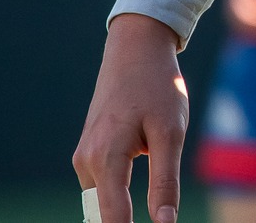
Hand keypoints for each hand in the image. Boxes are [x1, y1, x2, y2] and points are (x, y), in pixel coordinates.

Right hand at [72, 12, 189, 222]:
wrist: (136, 50)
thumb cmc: (157, 87)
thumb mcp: (172, 132)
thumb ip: (166, 180)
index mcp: (105, 158)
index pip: (113, 218)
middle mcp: (85, 162)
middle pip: (102, 215)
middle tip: (159, 220)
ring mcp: (83, 157)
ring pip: (101, 203)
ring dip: (119, 214)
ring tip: (153, 215)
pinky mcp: (88, 153)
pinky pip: (101, 187)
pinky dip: (116, 199)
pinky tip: (133, 205)